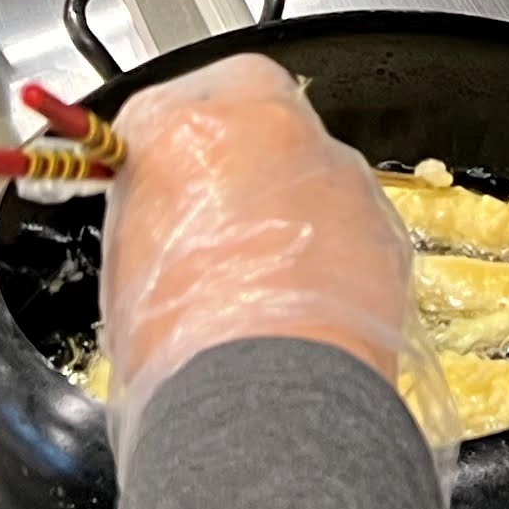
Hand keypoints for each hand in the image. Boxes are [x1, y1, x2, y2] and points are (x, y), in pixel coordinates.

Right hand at [101, 51, 425, 439]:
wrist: (271, 402)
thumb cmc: (182, 346)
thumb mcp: (125, 264)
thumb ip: (149, 206)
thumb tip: (161, 210)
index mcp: (187, 130)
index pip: (163, 106)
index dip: (161, 146)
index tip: (159, 177)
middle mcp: (271, 129)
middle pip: (248, 117)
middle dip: (235, 160)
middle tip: (214, 222)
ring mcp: (336, 172)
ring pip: (306, 168)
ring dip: (289, 203)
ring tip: (263, 278)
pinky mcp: (383, 222)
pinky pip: (349, 219)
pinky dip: (331, 247)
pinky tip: (305, 301)